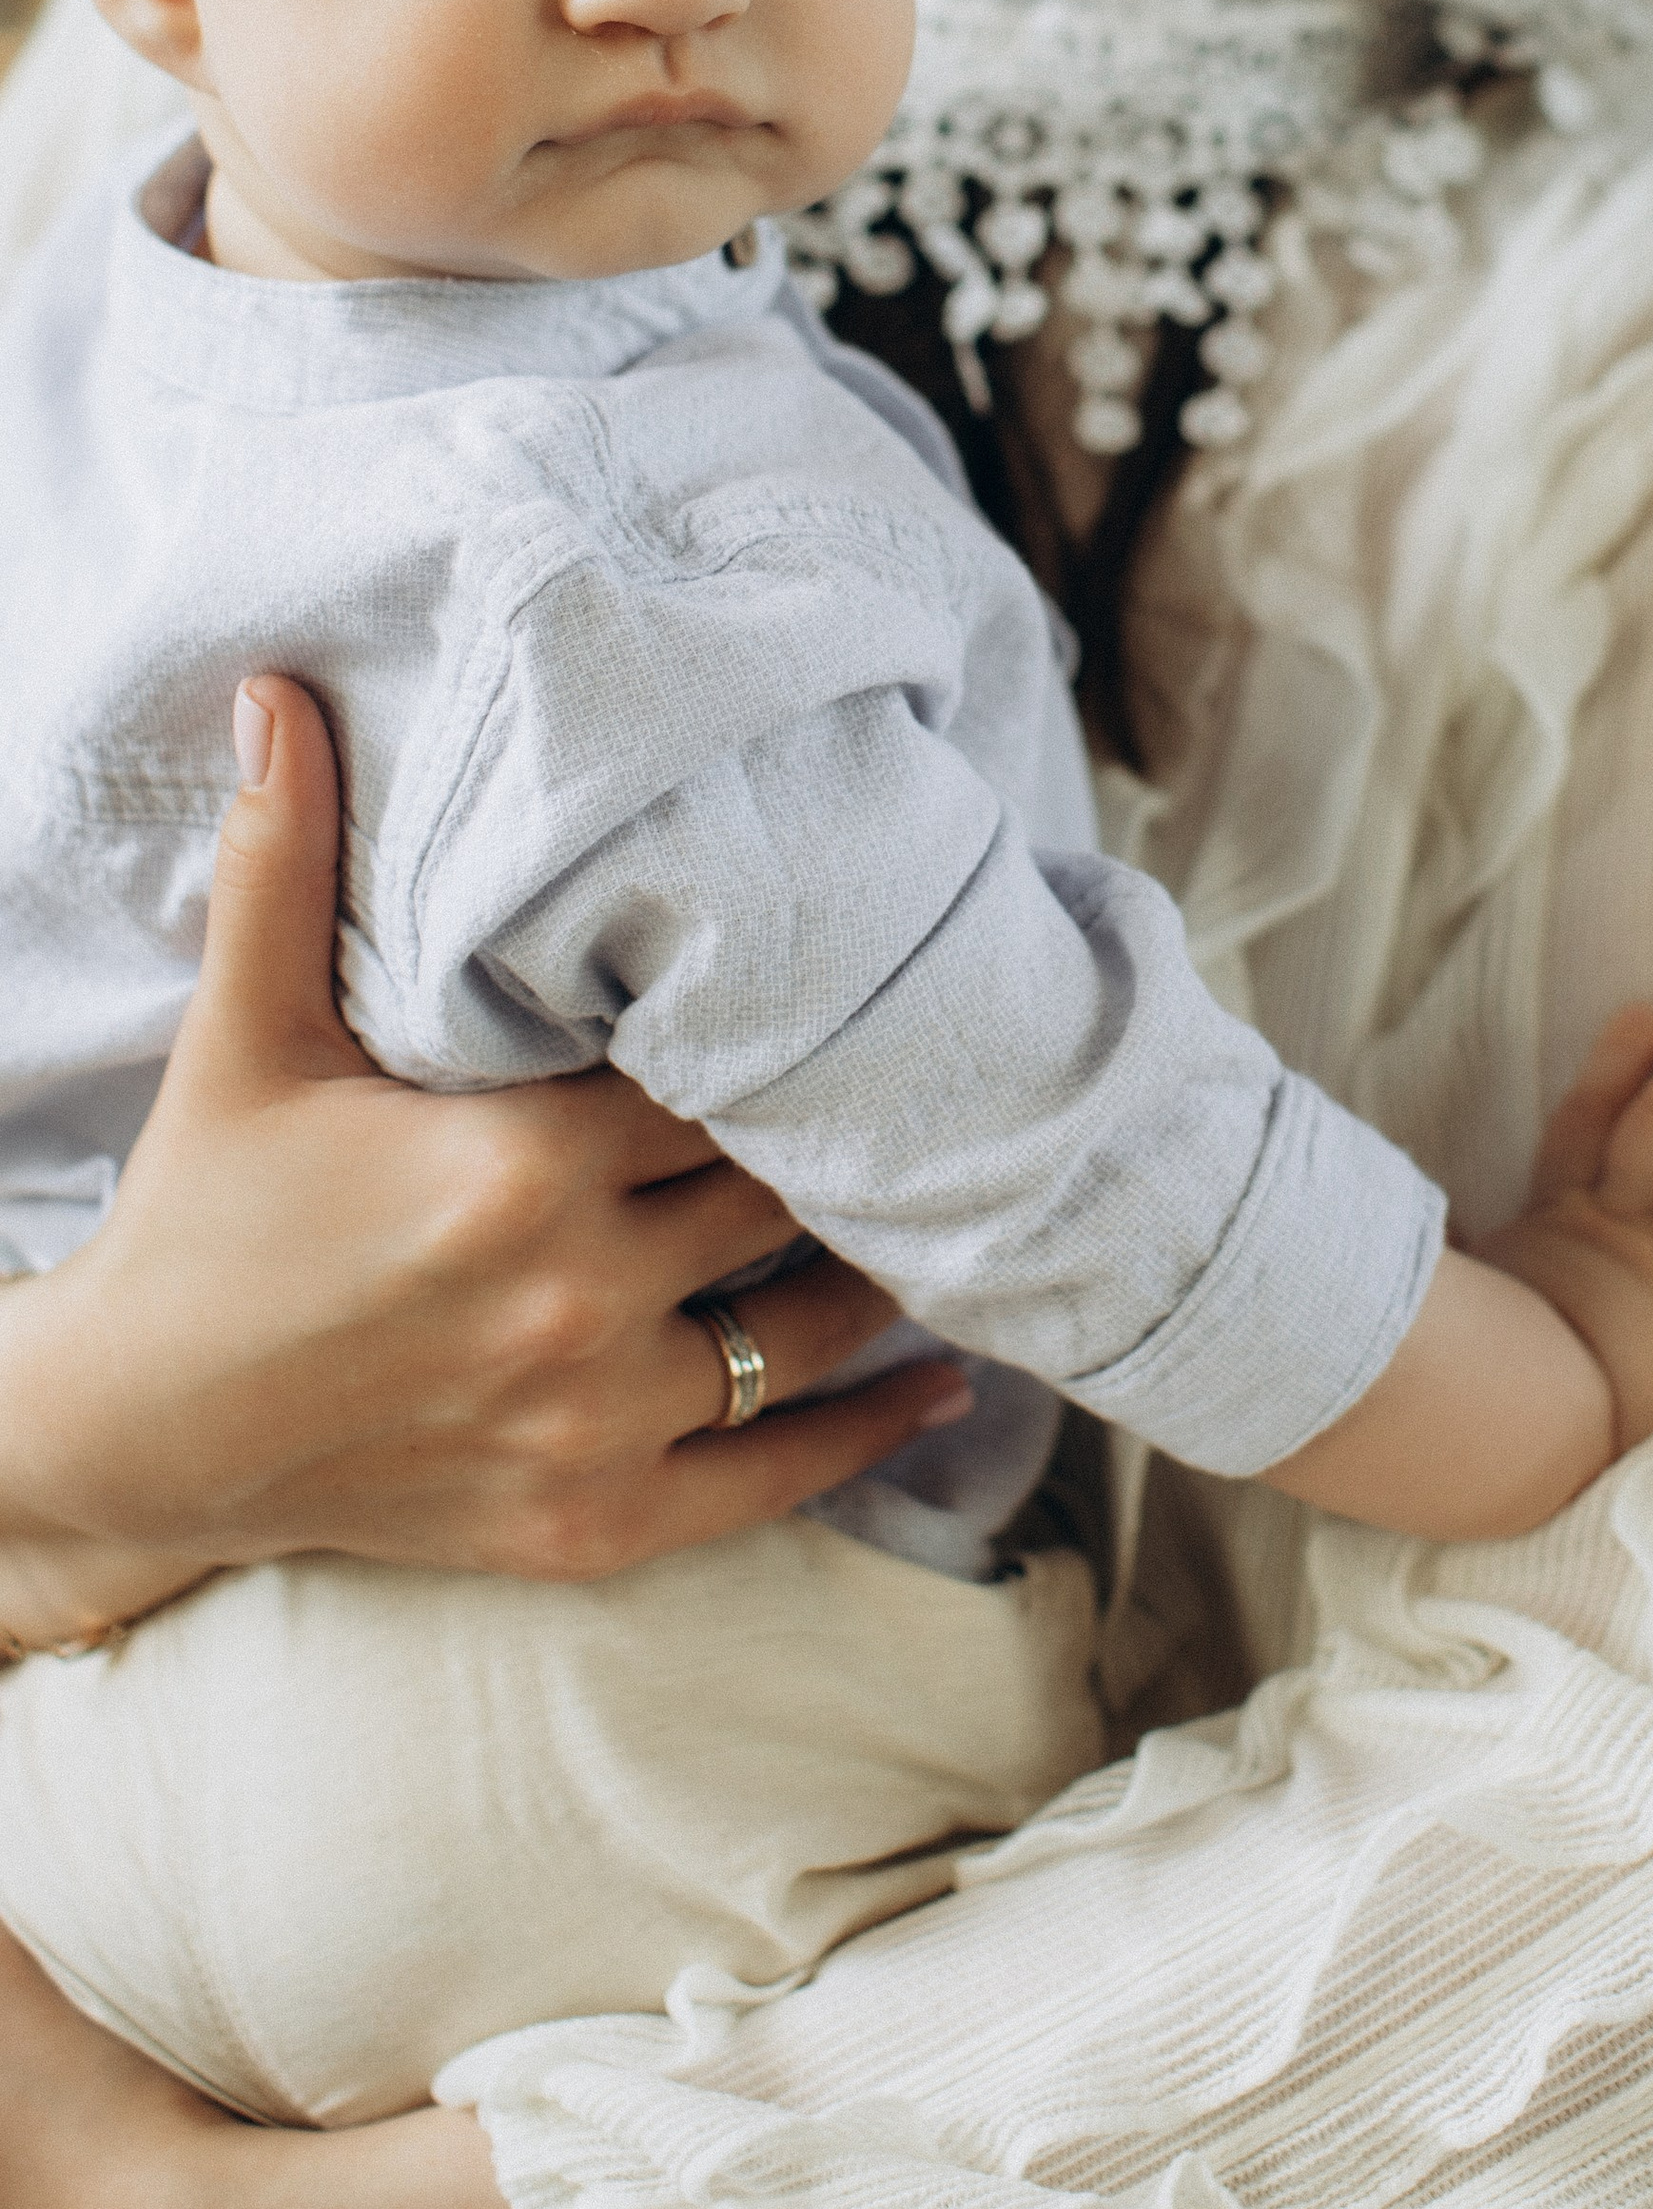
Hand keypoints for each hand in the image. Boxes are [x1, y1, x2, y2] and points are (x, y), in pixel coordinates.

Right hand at [0, 677, 962, 1640]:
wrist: (137, 1432)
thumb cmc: (207, 1214)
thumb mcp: (247, 1033)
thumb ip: (282, 859)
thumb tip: (276, 687)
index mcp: (513, 1164)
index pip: (713, 1067)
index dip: (792, 1016)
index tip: (866, 966)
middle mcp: (571, 1295)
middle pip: (778, 1187)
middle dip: (849, 1131)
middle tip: (940, 1071)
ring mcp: (588, 1420)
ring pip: (803, 1331)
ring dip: (883, 1267)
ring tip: (961, 1199)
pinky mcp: (588, 1521)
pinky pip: (768, 1481)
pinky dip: (864, 1438)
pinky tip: (942, 1388)